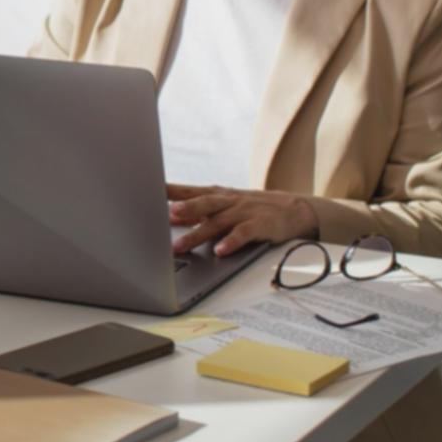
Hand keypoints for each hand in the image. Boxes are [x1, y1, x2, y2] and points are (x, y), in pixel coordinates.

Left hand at [168, 183, 319, 256]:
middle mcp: (228, 201)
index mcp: (217, 195)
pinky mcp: (261, 225)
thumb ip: (197, 211)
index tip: (148, 190)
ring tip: (181, 245)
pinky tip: (220, 251)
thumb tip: (166, 217)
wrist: (293, 209)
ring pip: (218, 222)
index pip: (189, 190)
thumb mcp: (223, 205)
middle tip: (167, 215)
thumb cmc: (250, 208)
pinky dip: (231, 242)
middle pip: (203, 202)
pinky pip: (244, 233)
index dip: (169, 190)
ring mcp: (244, 212)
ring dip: (198, 233)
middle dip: (185, 208)